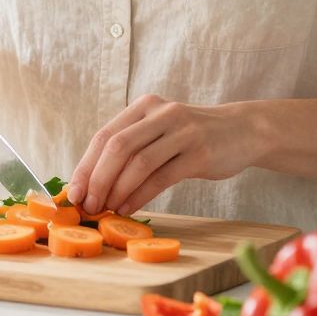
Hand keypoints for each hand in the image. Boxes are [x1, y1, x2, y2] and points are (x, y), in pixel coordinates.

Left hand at [66, 95, 254, 215]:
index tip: (73, 192)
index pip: (105, 135)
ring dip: (117, 190)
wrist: (243, 131)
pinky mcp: (200, 153)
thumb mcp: (160, 129)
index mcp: (145, 106)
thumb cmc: (192, 136)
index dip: (86, 166)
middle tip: (88, 205)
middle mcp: (162, 114)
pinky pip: (161, 177)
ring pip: (138, 163)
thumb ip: (132, 146)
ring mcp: (183, 132)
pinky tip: (128, 208)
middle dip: (97, 180)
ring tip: (107, 209)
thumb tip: (92, 181)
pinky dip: (140, 195)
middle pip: (117, 147)